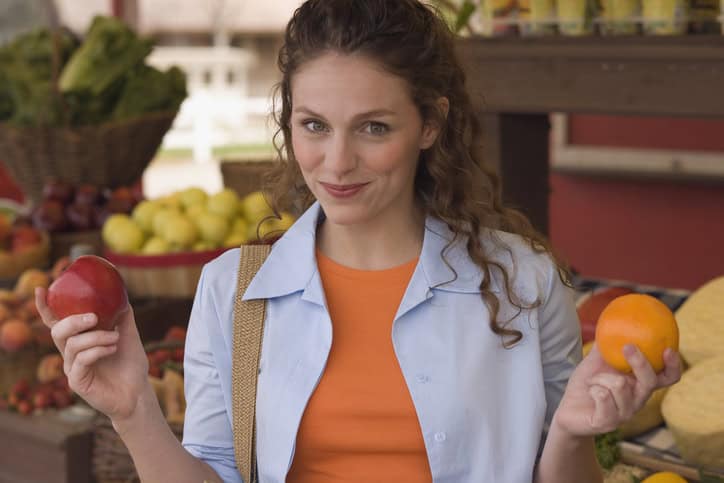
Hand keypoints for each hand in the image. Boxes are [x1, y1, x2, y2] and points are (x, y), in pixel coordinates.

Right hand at [35, 287, 148, 421]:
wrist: (138, 391)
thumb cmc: (130, 364)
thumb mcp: (128, 334)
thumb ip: (121, 316)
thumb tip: (119, 294)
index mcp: (78, 341)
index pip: (56, 322)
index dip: (45, 308)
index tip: (41, 289)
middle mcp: (71, 354)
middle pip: (57, 332)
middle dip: (73, 321)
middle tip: (94, 317)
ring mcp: (72, 369)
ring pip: (72, 345)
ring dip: (96, 337)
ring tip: (115, 338)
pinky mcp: (77, 382)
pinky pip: (80, 361)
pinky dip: (97, 350)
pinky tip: (112, 348)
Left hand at [553, 343, 680, 436]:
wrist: (568, 411)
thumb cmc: (586, 385)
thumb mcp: (596, 362)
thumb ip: (606, 345)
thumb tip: (610, 320)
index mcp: (640, 385)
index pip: (667, 378)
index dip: (673, 365)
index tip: (668, 348)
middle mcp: (638, 400)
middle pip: (650, 380)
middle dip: (640, 362)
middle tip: (628, 346)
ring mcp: (625, 414)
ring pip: (620, 385)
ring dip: (600, 377)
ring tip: (593, 381)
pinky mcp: (608, 422)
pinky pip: (603, 396)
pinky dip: (593, 388)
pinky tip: (590, 392)